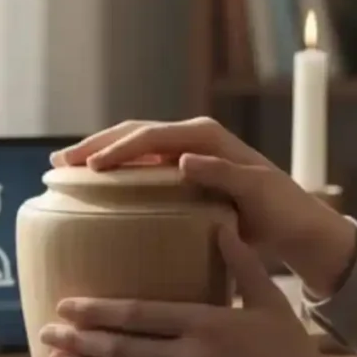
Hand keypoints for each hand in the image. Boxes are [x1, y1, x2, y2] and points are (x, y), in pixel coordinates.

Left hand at [39, 211, 334, 356]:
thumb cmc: (288, 345)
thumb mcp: (268, 298)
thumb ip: (240, 262)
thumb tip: (219, 222)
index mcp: (204, 323)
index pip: (137, 315)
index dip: (97, 311)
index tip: (67, 303)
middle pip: (120, 349)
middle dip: (78, 340)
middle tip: (45, 330)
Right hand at [51, 118, 355, 296]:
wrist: (297, 224)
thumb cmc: (280, 209)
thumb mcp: (256, 191)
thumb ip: (224, 173)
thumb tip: (183, 159)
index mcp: (205, 136)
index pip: (150, 136)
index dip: (118, 149)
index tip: (90, 167)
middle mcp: (192, 137)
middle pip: (133, 133)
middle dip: (95, 145)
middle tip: (59, 163)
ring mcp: (186, 152)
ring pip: (132, 144)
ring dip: (99, 153)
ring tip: (65, 167)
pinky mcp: (183, 170)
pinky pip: (142, 163)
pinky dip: (115, 167)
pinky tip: (95, 182)